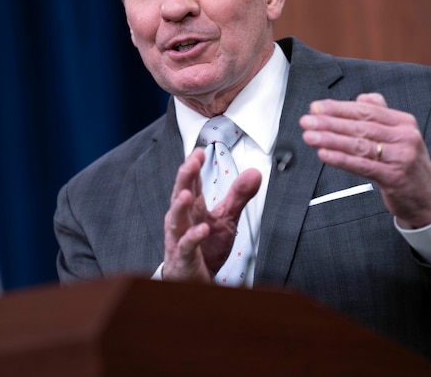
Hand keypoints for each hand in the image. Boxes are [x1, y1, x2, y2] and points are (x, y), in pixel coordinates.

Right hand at [162, 148, 261, 281]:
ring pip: (176, 219)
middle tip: (192, 162)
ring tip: (187, 194)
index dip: (194, 166)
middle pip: (180, 194)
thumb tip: (254, 172)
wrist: (196, 280)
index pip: (191, 182)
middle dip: (185, 178)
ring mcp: (180, 238)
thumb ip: (238, 195)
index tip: (200, 151)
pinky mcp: (183, 257)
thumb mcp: (227, 218)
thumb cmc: (206, 248)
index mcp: (193, 208)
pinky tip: (202, 229)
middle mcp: (183, 219)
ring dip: (180, 206)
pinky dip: (193, 237)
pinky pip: (186, 246)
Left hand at [299, 93, 430, 227]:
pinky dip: (341, 159)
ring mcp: (401, 157)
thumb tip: (360, 97)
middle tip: (307, 120)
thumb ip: (381, 113)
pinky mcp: (395, 177)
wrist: (428, 198)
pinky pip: (362, 166)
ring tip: (310, 136)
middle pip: (360, 126)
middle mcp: (404, 136)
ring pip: (359, 144)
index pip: (366, 110)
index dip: (339, 108)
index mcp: (403, 122)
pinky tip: (325, 154)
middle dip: (329, 122)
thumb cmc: (408, 165)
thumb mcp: (400, 135)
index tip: (316, 107)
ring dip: (330, 139)